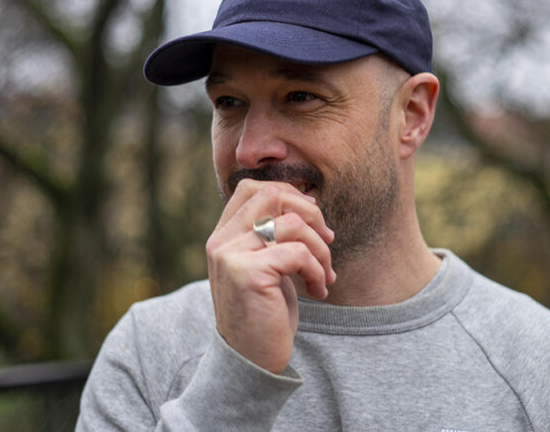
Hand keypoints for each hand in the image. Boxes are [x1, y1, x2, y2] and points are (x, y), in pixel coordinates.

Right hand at [205, 179, 336, 373]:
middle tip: (327, 241)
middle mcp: (221, 241)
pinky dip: (318, 270)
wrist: (251, 361)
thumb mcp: (266, 266)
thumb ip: (272, 236)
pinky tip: (318, 290)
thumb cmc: (265, 313)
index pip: (252, 188)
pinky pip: (298, 253)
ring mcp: (231, 256)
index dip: (288, 195)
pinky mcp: (248, 274)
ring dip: (320, 249)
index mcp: (223, 236)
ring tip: (325, 274)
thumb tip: (308, 201)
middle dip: (310, 214)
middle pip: (271, 194)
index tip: (313, 221)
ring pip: (292, 224)